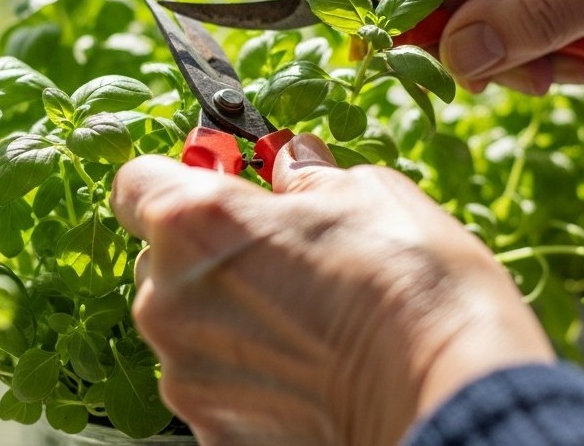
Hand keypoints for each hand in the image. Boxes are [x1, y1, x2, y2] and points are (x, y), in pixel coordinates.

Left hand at [111, 134, 552, 445]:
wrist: (446, 392)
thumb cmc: (408, 283)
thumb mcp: (364, 192)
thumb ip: (303, 177)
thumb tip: (291, 165)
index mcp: (193, 223)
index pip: (136, 182)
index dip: (182, 175)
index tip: (223, 177)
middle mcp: (168, 299)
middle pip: (160, 259)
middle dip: (209, 250)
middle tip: (281, 250)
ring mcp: (186, 374)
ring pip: (188, 325)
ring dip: (230, 313)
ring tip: (309, 317)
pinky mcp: (213, 431)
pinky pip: (216, 382)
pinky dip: (250, 373)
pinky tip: (310, 367)